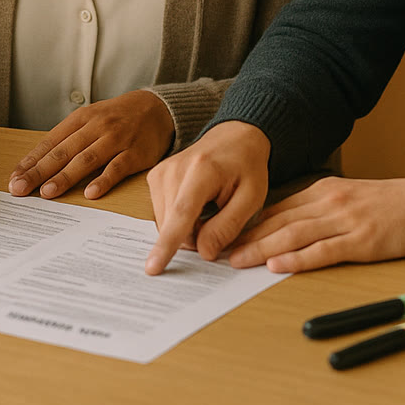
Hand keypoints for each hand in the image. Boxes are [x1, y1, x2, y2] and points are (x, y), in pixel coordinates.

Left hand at [8, 90, 174, 199]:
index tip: (14, 178)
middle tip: (20, 188)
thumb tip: (38, 164)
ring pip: (86, 159)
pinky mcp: (136, 153)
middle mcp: (96, 127)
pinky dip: (104, 180)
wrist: (158, 108)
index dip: (31, 161)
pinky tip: (91, 193)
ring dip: (65, 177)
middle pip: (63, 152)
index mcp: (81, 119)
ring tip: (47, 192)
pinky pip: (117, 167)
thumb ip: (69, 139)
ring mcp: (116, 139)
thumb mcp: (91, 119)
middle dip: (39, 171)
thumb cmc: (118, 117)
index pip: (50, 142)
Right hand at [144, 121, 270, 274]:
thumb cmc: (246, 166)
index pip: (182, 213)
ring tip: (209, 208)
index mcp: (201, 171)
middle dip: (194, 237)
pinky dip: (179, 220)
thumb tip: (203, 252)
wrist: (234, 138)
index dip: (168, 243)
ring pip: (166, 223)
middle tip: (220, 218)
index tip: (153, 267)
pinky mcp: (154, 178)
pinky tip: (197, 206)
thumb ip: (228, 226)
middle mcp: (174, 169)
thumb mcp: (251, 197)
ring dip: (187, 229)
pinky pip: (163, 215)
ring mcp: (160, 172)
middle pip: (173, 224)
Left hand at [224, 176, 404, 272]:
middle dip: (248, 237)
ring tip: (240, 261)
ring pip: (294, 235)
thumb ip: (317, 209)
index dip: (250, 224)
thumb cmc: (386, 205)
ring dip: (263, 249)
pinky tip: (278, 265)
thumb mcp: (346, 197)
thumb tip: (283, 226)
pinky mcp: (361, 241)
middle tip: (222, 252)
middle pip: (280, 221)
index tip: (227, 236)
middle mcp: (329, 202)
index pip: (277, 208)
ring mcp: (344, 221)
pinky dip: (297, 259)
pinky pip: (323, 251)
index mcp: (323, 190)